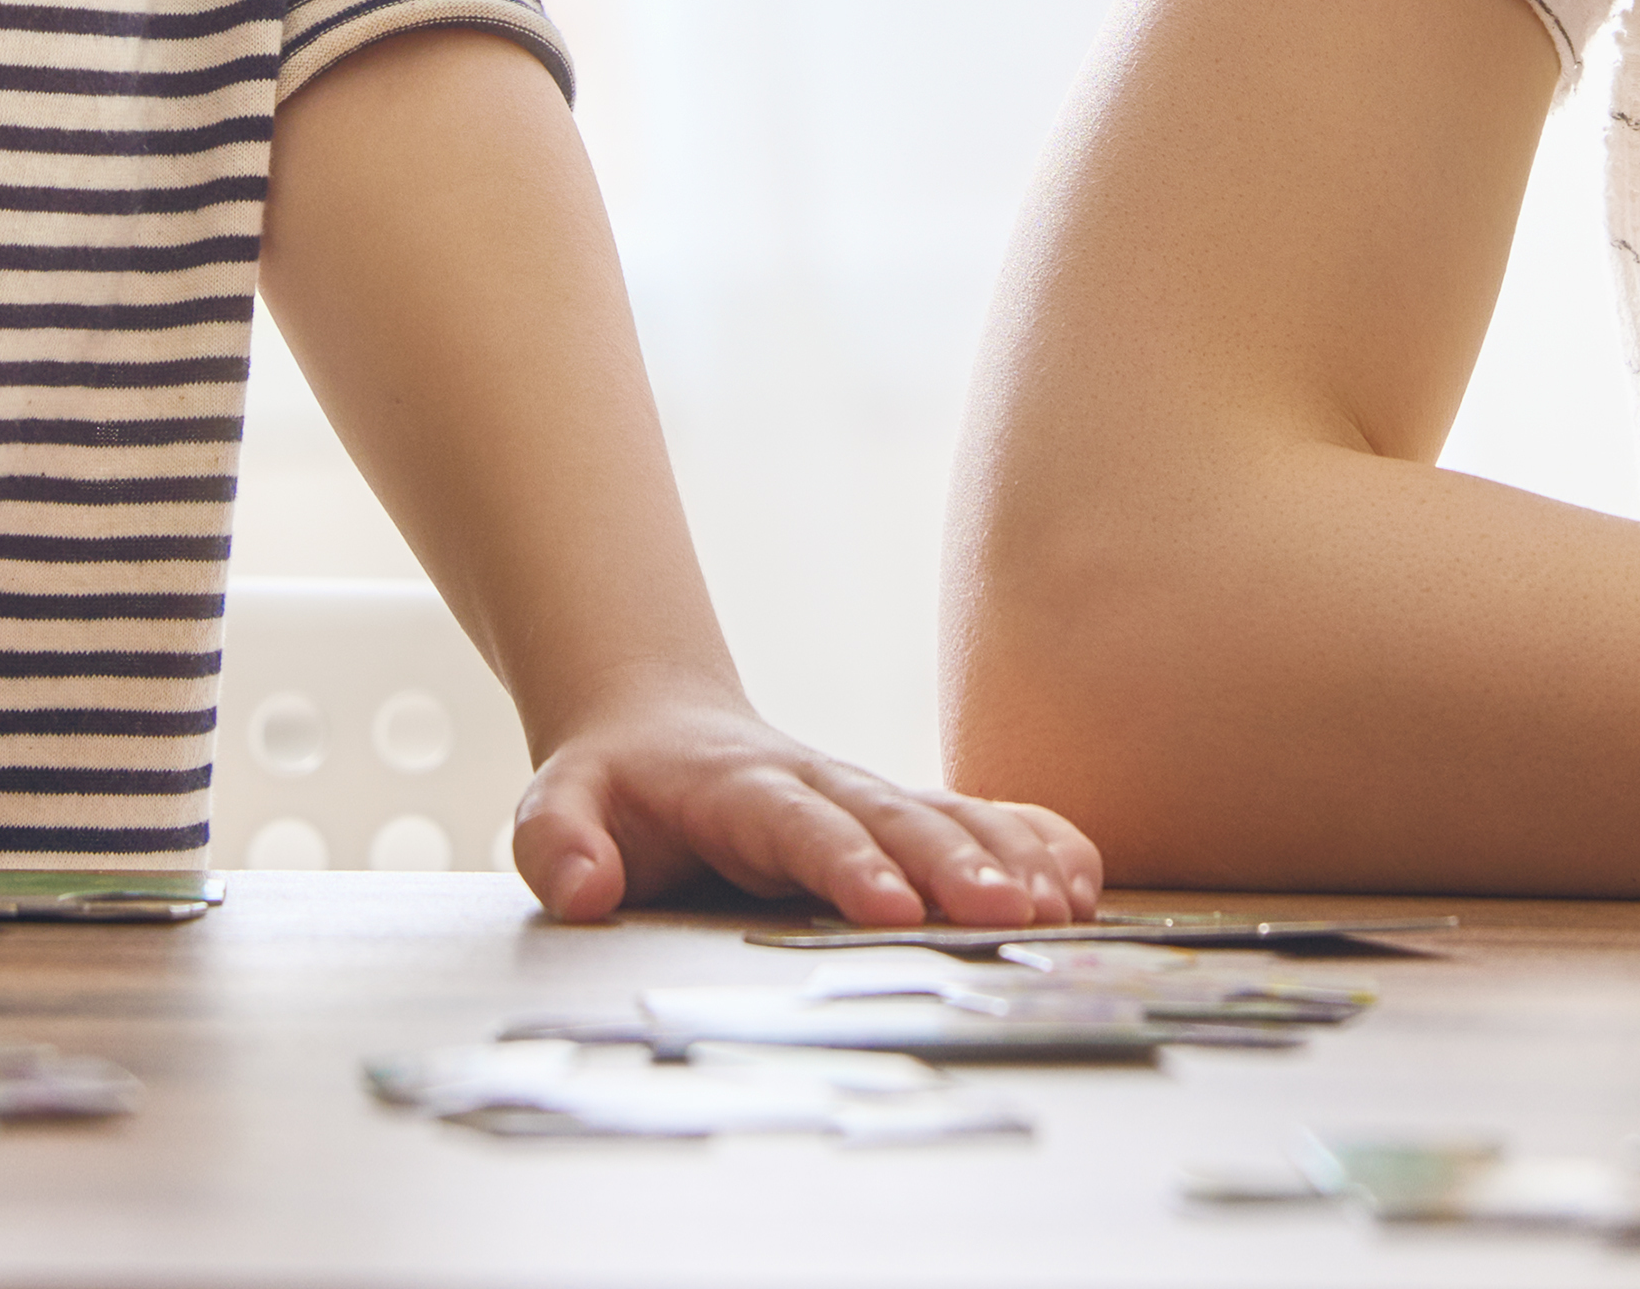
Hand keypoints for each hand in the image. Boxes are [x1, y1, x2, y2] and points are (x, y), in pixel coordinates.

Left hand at [509, 684, 1105, 929]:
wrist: (658, 725)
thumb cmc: (614, 784)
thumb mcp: (556, 803)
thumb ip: (557, 842)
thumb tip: (584, 888)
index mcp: (742, 788)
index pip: (800, 826)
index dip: (848, 863)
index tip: (892, 908)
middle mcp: (820, 782)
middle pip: (896, 820)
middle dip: (954, 866)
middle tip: (1009, 914)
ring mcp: (868, 793)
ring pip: (949, 816)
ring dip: (1007, 856)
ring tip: (1061, 905)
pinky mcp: (901, 812)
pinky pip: (979, 817)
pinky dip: (1032, 840)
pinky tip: (1083, 880)